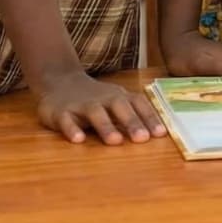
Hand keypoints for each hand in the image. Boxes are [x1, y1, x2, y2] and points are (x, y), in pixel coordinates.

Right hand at [33, 69, 166, 145]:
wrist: (60, 81)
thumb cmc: (97, 97)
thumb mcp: (117, 102)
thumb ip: (134, 116)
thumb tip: (160, 134)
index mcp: (120, 97)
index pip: (138, 104)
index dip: (150, 118)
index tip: (160, 134)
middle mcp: (103, 99)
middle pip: (119, 107)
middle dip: (132, 122)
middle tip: (142, 138)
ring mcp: (82, 105)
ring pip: (95, 114)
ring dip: (106, 127)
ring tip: (115, 141)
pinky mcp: (62, 113)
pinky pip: (67, 121)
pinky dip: (72, 129)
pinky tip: (78, 140)